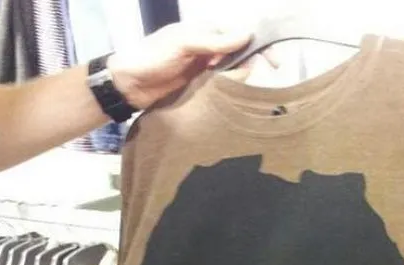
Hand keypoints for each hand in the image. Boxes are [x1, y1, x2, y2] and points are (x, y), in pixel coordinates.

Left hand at [107, 23, 252, 109]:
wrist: (129, 84)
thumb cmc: (152, 57)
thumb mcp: (183, 44)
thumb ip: (213, 41)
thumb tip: (246, 35)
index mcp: (206, 32)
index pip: (240, 34)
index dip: (260, 45)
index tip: (275, 62)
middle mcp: (208, 49)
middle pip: (241, 53)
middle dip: (254, 62)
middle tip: (265, 76)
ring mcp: (205, 68)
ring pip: (234, 71)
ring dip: (241, 77)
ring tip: (239, 84)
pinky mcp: (200, 87)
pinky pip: (223, 87)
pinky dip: (231, 89)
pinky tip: (232, 94)